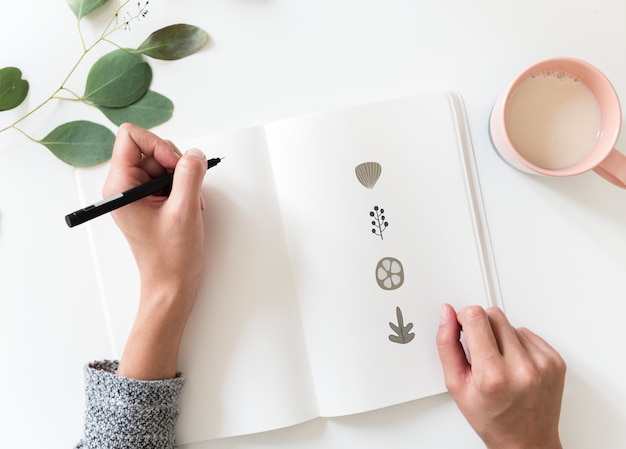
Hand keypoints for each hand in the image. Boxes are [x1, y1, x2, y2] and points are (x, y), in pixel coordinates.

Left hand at [103, 123, 207, 379]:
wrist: (172, 285)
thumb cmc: (170, 257)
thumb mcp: (184, 211)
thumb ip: (190, 175)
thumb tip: (195, 153)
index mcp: (120, 186)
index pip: (131, 137)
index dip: (158, 144)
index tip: (175, 165)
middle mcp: (124, 186)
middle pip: (151, 148)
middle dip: (175, 163)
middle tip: (186, 187)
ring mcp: (138, 193)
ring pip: (164, 162)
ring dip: (183, 178)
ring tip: (189, 203)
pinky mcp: (151, 201)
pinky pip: (169, 178)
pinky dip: (184, 187)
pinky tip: (189, 207)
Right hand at [436, 304, 565, 448]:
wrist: (527, 442)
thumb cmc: (491, 418)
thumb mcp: (457, 384)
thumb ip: (447, 345)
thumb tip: (447, 314)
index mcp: (493, 375)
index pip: (475, 317)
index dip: (463, 318)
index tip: (462, 328)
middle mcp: (521, 368)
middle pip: (494, 315)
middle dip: (481, 326)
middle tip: (480, 351)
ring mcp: (542, 364)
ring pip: (511, 323)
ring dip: (501, 337)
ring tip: (499, 362)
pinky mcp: (555, 361)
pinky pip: (529, 334)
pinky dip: (518, 344)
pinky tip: (514, 364)